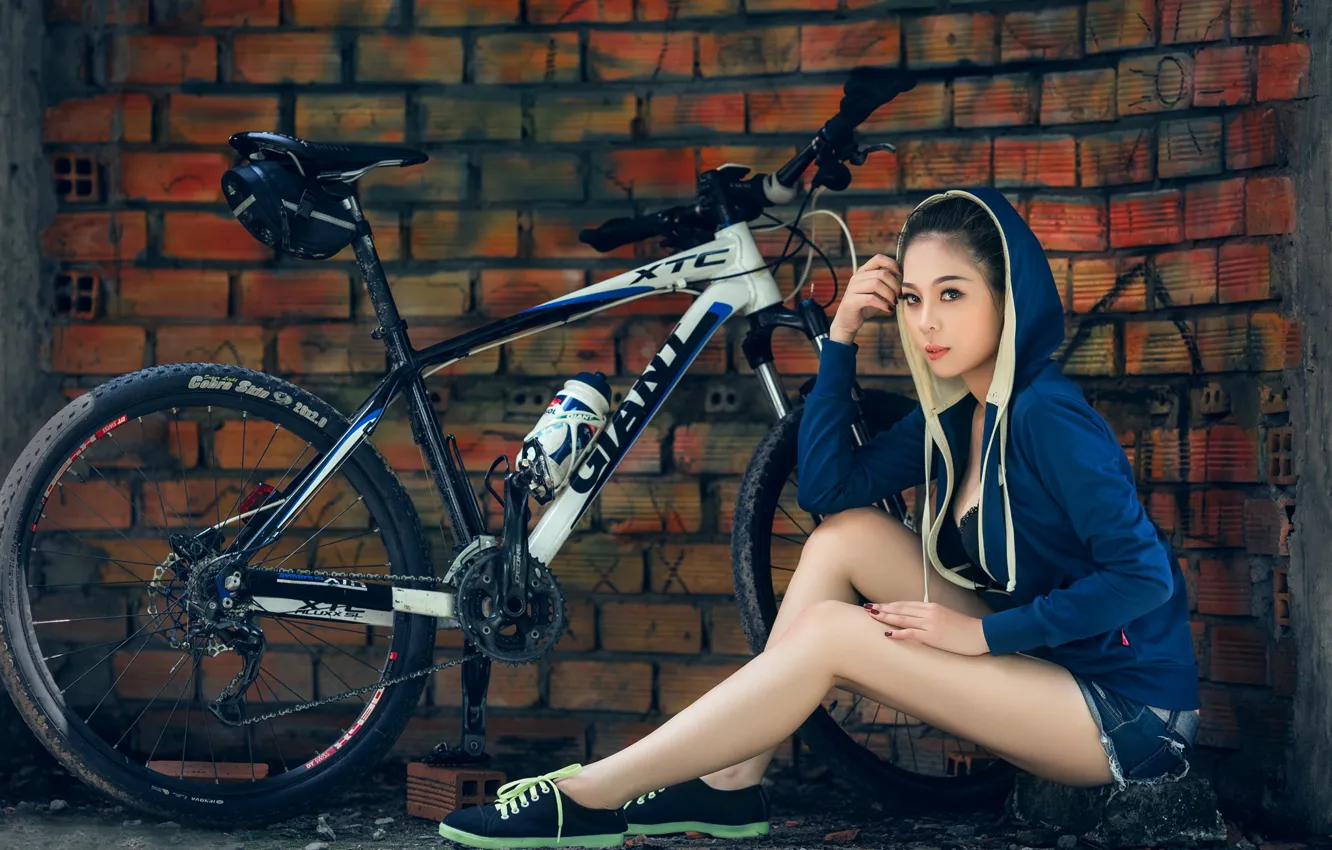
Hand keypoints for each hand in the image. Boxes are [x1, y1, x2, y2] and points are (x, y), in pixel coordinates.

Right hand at [829, 254, 901, 344]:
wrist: (848, 321)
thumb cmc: (865, 306)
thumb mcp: (878, 291)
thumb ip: (886, 282)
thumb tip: (901, 275)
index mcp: (863, 271)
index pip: (878, 258)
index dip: (892, 264)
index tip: (901, 274)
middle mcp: (857, 277)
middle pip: (881, 273)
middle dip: (894, 285)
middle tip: (899, 295)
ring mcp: (852, 288)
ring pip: (876, 284)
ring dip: (889, 294)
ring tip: (894, 302)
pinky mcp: (851, 301)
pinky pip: (870, 298)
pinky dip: (883, 304)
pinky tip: (888, 309)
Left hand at [863, 601, 990, 655]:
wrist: (981, 634)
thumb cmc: (965, 628)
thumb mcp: (946, 617)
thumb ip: (931, 616)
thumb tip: (918, 619)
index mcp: (931, 606)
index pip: (905, 604)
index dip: (890, 605)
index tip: (878, 605)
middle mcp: (928, 612)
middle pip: (900, 608)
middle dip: (883, 608)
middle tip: (867, 608)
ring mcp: (930, 624)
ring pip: (902, 618)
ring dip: (885, 617)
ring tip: (872, 616)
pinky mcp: (933, 636)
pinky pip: (911, 633)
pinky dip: (898, 632)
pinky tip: (887, 633)